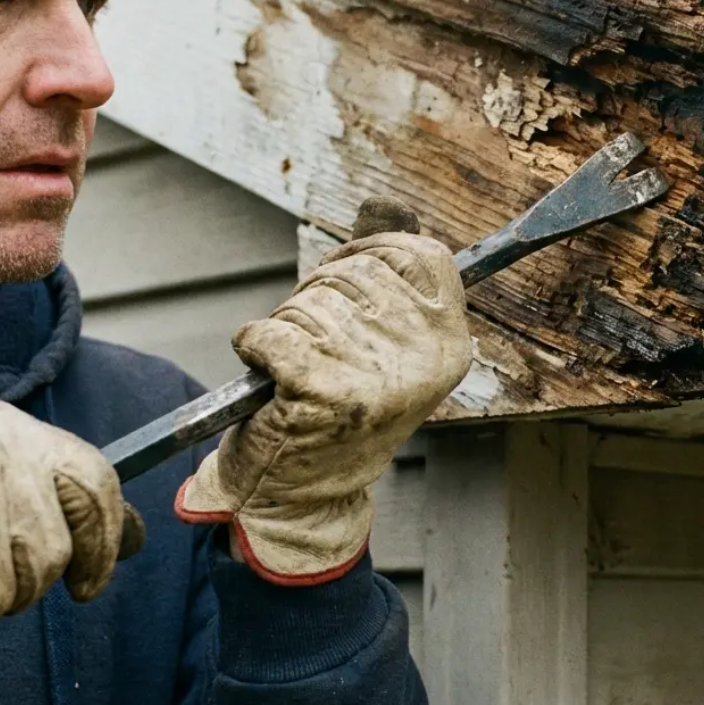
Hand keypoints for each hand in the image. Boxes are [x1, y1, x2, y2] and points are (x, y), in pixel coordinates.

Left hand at [176, 231, 470, 583]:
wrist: (303, 500)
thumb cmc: (340, 414)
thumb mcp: (387, 348)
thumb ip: (390, 277)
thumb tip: (386, 204)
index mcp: (450, 344)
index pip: (421, 253)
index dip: (372, 254)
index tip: (346, 279)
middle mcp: (423, 357)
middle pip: (354, 273)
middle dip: (320, 300)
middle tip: (320, 352)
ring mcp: (373, 373)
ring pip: (307, 304)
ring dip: (287, 331)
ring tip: (300, 377)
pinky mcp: (319, 390)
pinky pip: (267, 332)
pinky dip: (253, 346)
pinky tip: (268, 377)